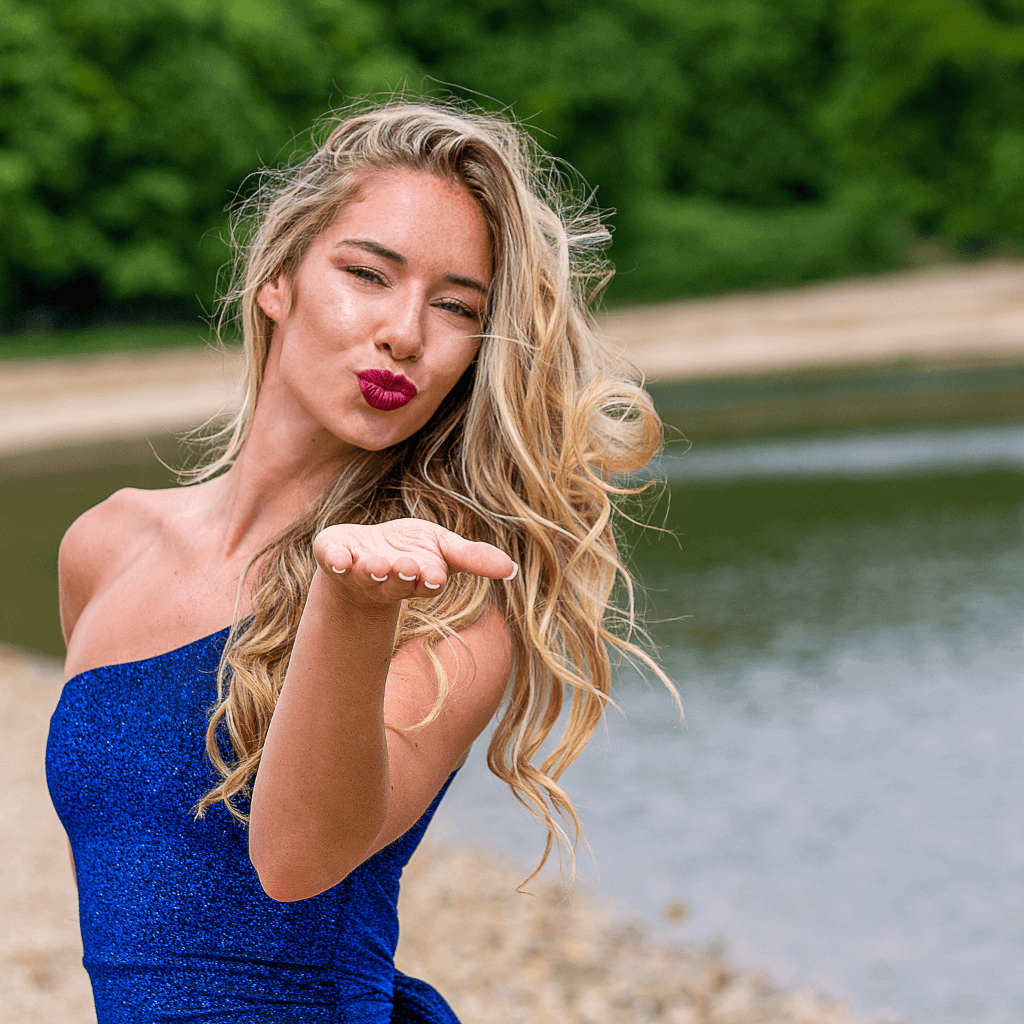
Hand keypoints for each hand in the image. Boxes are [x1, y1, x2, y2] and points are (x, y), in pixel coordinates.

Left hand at [312, 518, 516, 603]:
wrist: (363, 551)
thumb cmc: (410, 550)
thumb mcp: (444, 548)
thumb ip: (473, 557)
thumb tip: (512, 568)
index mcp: (417, 580)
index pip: (427, 583)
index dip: (429, 580)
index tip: (434, 576)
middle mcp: (387, 581)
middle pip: (396, 583)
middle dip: (400, 575)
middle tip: (405, 567)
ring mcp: (359, 572)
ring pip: (366, 576)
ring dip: (371, 571)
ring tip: (377, 564)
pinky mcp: (334, 557)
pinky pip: (333, 560)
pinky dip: (336, 559)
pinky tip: (341, 558)